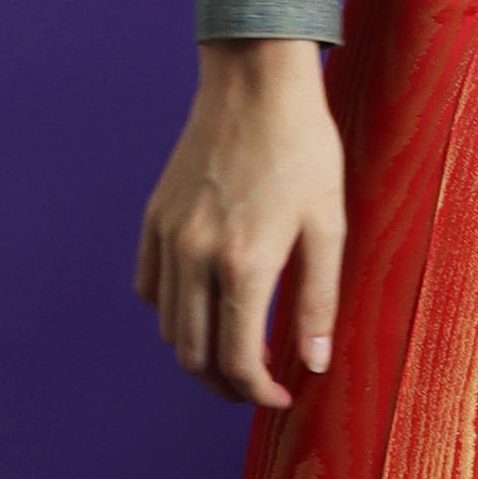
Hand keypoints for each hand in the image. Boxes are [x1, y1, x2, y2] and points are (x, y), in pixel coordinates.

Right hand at [135, 39, 346, 408]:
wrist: (256, 81)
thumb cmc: (304, 148)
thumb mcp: (328, 225)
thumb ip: (318, 300)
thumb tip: (313, 362)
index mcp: (244, 265)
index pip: (237, 360)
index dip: (258, 392)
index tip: (280, 397)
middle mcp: (196, 257)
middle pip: (193, 355)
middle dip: (225, 384)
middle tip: (256, 386)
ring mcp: (169, 237)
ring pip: (167, 327)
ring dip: (196, 353)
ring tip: (233, 352)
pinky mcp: (155, 217)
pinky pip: (149, 286)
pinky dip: (170, 311)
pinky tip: (201, 307)